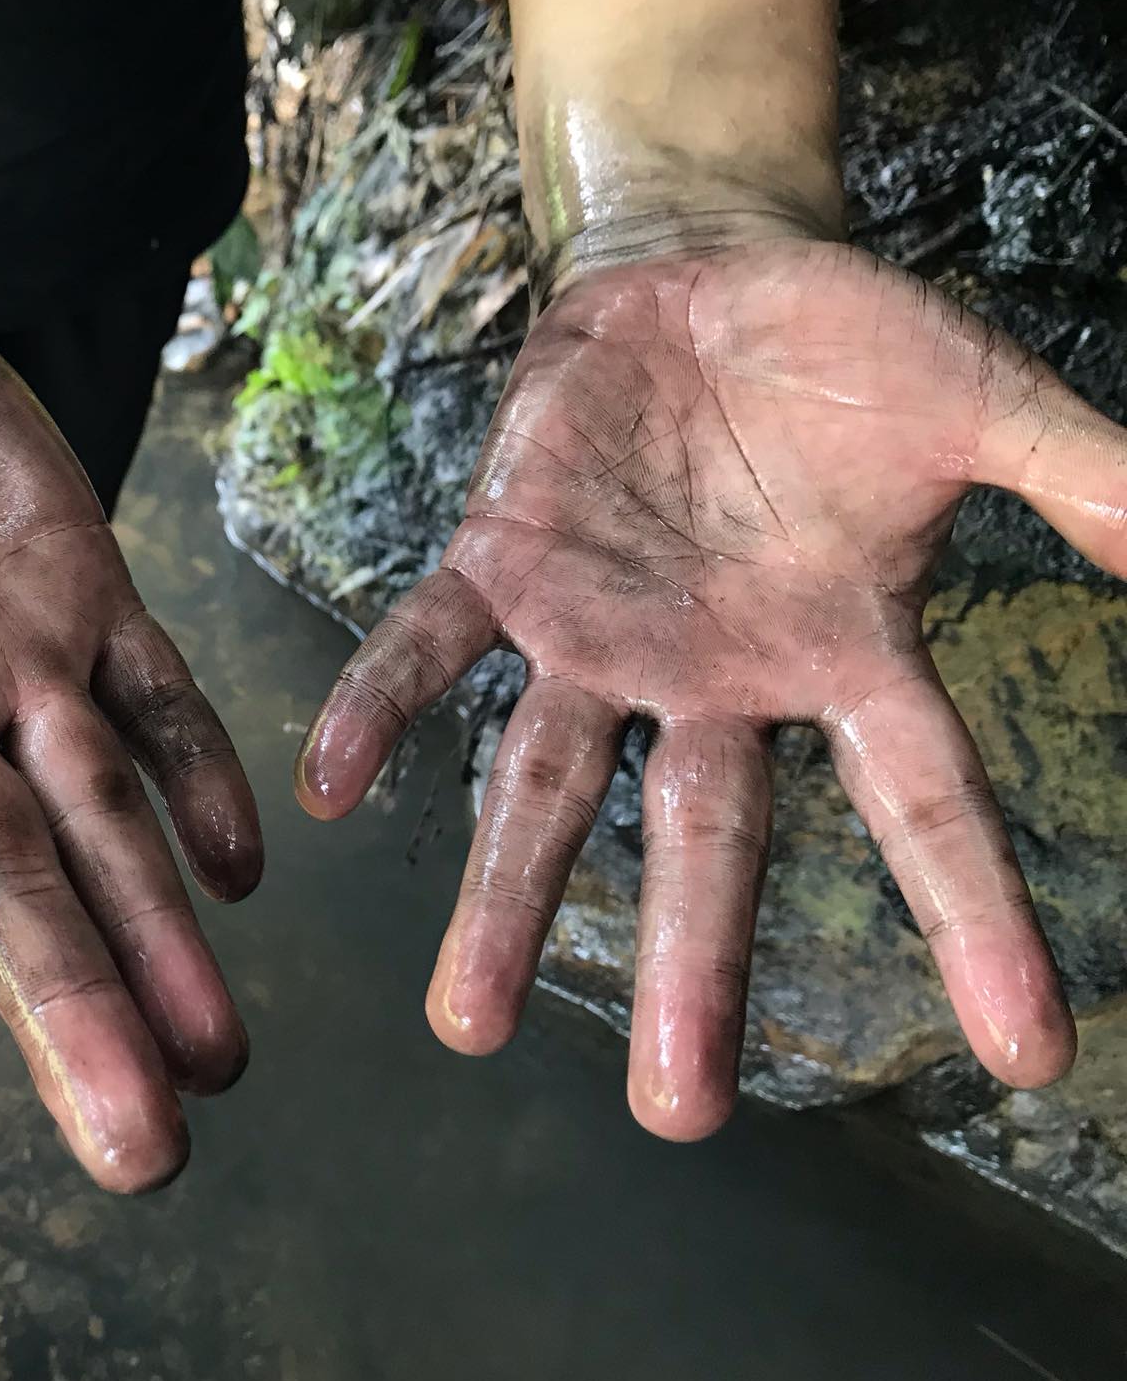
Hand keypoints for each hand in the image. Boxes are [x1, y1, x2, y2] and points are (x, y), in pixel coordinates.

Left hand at [298, 239, 1126, 1137]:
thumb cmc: (845, 344)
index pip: (924, 807)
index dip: (975, 920)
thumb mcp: (978, 401)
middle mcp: (712, 674)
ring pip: (544, 781)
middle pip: (704, 842)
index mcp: (840, 652)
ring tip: (466, 1022)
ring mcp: (596, 628)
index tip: (1030, 1049)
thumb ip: (1080, 473)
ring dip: (503, 893)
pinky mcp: (501, 560)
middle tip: (672, 1115)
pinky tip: (329, 785)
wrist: (705, 265)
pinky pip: (428, 647)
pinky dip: (380, 708)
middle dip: (687, 970)